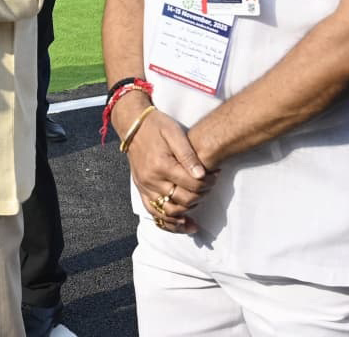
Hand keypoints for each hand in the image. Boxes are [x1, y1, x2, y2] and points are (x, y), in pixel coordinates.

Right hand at [121, 105, 215, 233]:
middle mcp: (151, 179)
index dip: (208, 182)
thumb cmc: (156, 126)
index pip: (192, 184)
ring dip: (186, 215)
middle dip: (201, 196)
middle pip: (183, 200)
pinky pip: (153, 212)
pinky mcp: (141, 189)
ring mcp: (144, 186)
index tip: (215, 174)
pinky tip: (182, 223)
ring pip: (168, 212)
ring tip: (200, 209)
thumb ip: (188, 154)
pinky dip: (168, 223)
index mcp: (162, 165)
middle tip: (209, 186)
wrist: (132, 124)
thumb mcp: (174, 132)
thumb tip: (201, 175)